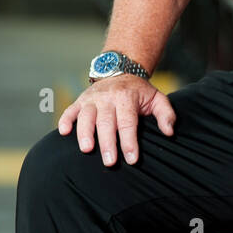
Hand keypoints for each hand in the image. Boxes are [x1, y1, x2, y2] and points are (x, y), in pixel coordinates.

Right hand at [58, 74, 175, 164]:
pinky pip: (70, 110)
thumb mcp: (157, 98)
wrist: (121, 71)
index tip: (132, 159)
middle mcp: (107, 97)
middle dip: (108, 143)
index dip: (130, 142)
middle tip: (110, 162)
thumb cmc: (140, 92)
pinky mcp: (80, 100)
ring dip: (84, 133)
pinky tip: (63, 132)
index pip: (128, 122)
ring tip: (87, 149)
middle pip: (106, 122)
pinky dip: (65, 120)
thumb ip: (166, 115)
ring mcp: (92, 99)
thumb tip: (169, 132)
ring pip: (86, 116)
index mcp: (127, 98)